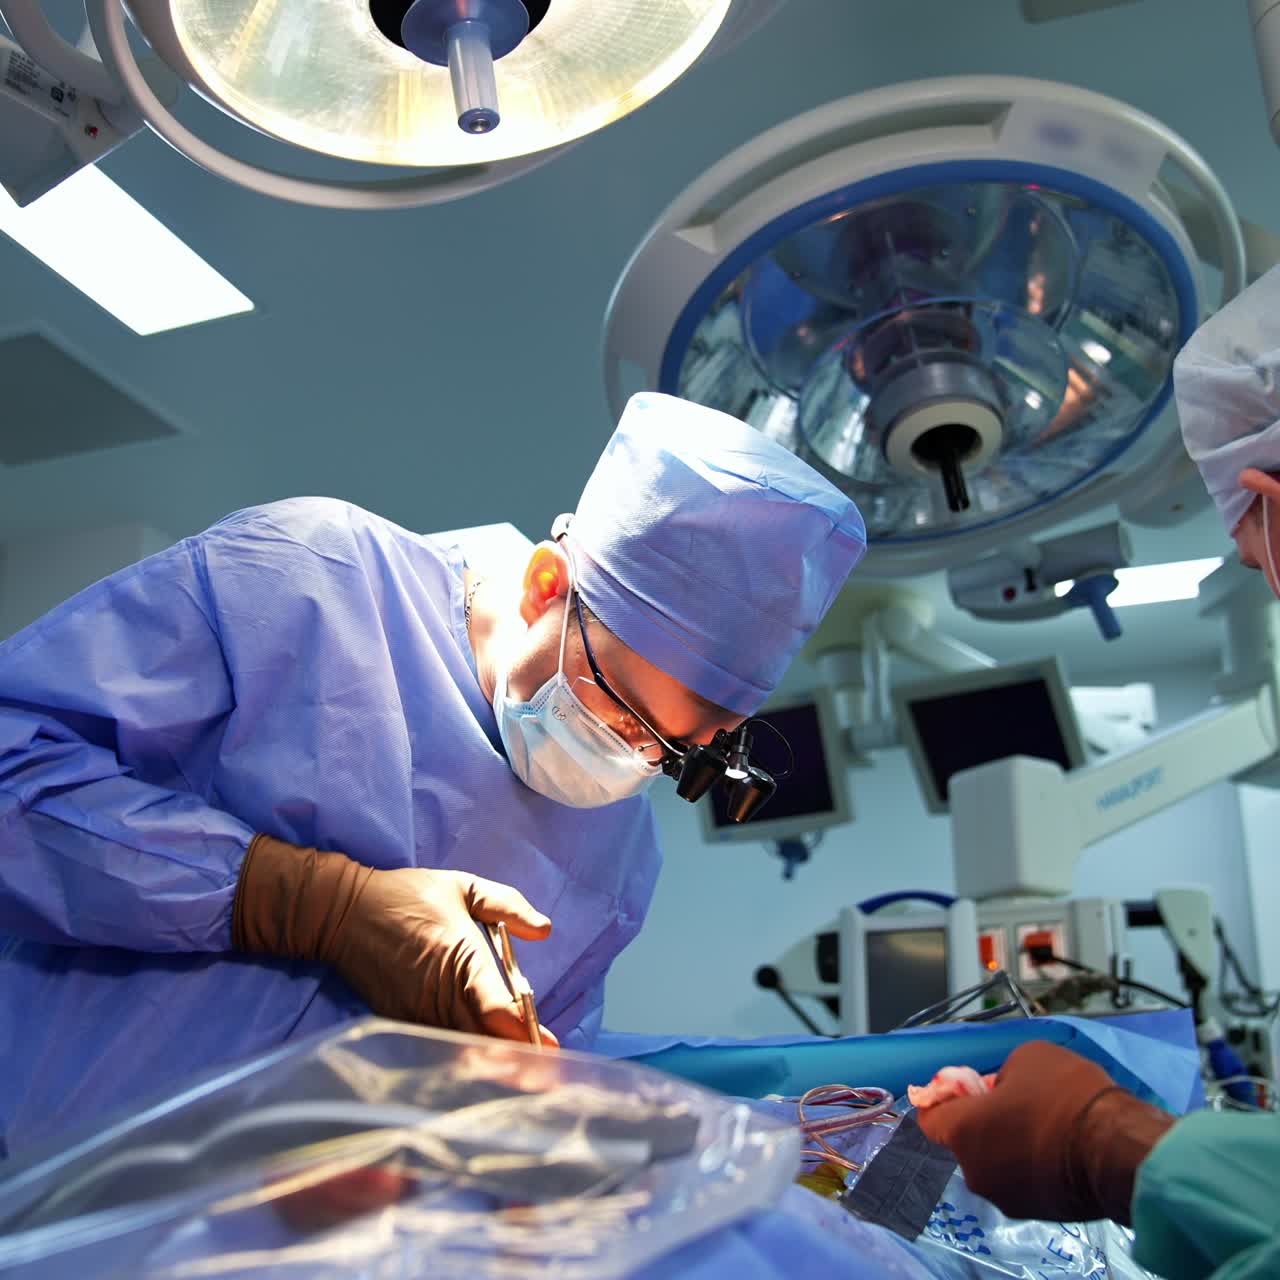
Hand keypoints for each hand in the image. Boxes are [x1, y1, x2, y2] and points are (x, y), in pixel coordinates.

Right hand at [233, 834, 559, 1046]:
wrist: (344, 913)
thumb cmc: (409, 895)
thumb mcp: (464, 886)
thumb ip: (508, 905)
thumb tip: (545, 929)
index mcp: (462, 956)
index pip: (499, 1009)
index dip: (526, 1032)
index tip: (552, 1048)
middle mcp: (441, 992)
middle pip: (486, 1040)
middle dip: (520, 1060)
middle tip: (551, 1078)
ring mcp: (419, 1013)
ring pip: (463, 1051)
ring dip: (495, 1066)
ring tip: (528, 1080)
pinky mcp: (402, 1022)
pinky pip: (438, 1048)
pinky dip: (464, 1062)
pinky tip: (486, 1070)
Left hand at [915, 1041, 1173, 1223]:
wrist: (1119, 1150)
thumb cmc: (1065, 1096)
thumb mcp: (1026, 1058)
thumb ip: (1000, 1077)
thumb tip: (1002, 1091)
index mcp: (962, 1132)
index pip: (931, 1119)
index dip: (943, 1101)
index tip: (962, 1090)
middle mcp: (976, 1173)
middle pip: (967, 1143)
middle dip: (984, 1124)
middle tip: (1015, 1104)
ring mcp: (1008, 1199)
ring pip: (997, 1165)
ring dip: (1010, 1148)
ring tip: (1046, 1128)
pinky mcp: (1041, 1215)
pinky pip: (1025, 1184)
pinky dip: (1034, 1169)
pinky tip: (1061, 1151)